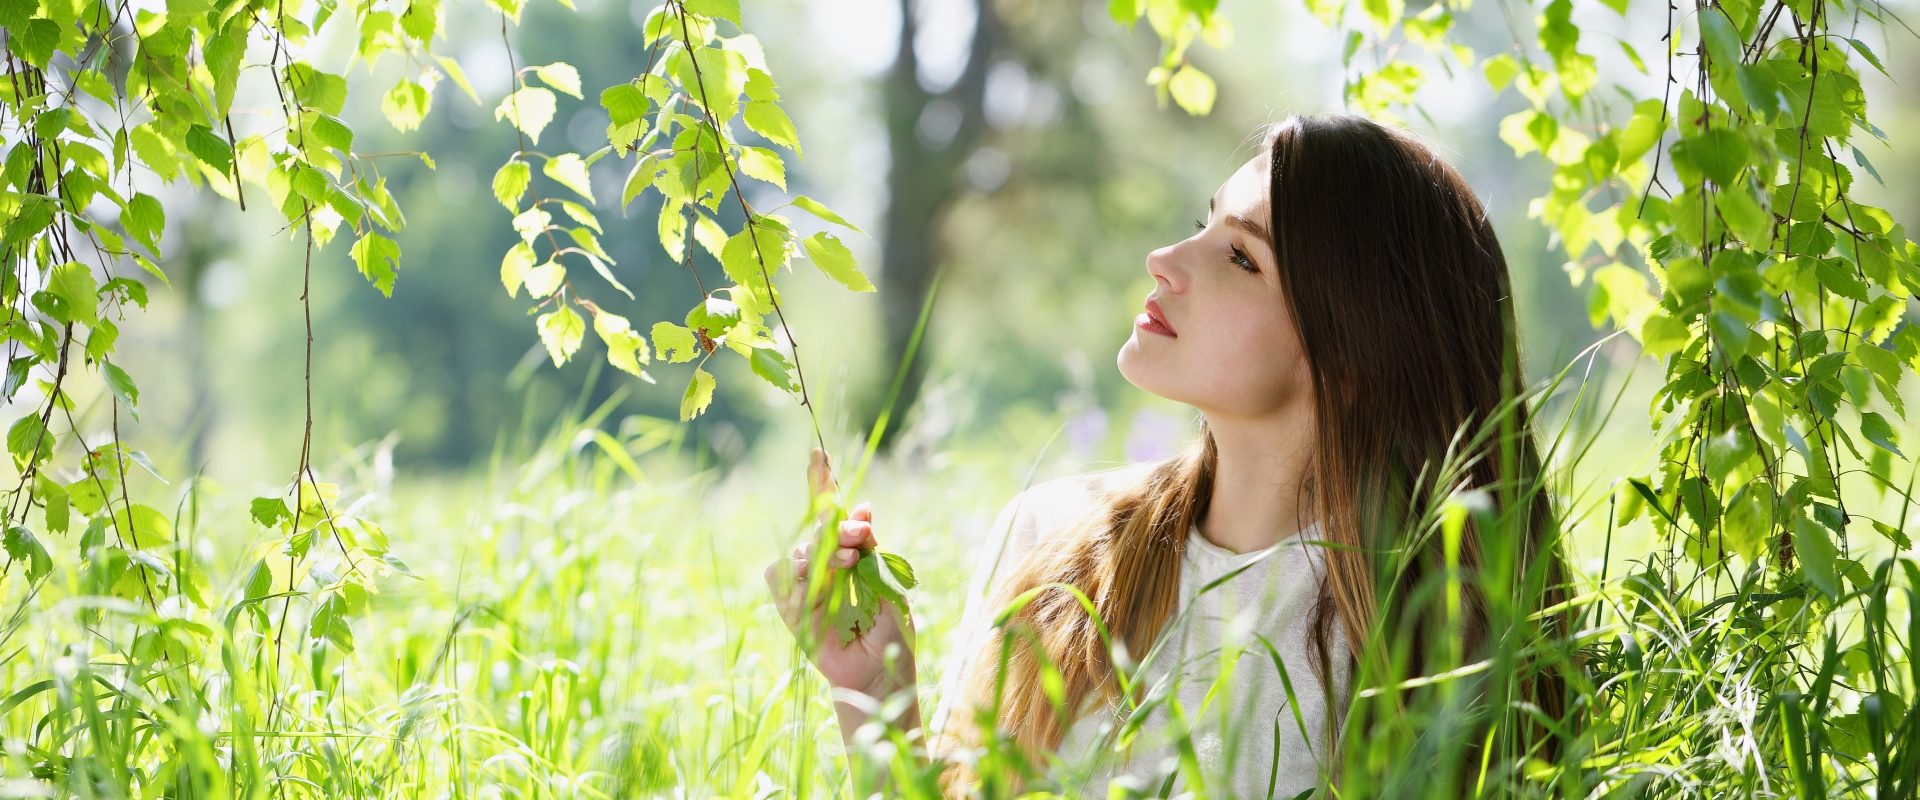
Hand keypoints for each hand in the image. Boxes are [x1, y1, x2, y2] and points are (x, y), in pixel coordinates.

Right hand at [764, 447, 917, 695]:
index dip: (822, 482)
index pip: (831, 513)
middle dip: (838, 526)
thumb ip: (872, 545)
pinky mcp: (790, 607)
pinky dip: (797, 577)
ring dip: (823, 554)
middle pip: (818, 528)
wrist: (881, 668)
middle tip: (859, 538)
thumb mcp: (889, 579)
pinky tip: (818, 589)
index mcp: (849, 552)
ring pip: (800, 551)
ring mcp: (805, 585)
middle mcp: (825, 564)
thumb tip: (864, 507)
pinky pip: (778, 578)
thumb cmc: (890, 627)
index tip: (820, 453)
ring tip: (848, 567)